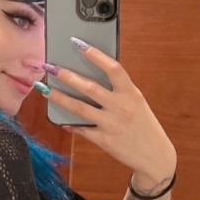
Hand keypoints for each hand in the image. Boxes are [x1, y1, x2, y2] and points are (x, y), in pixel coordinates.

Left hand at [41, 42, 176, 185]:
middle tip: (50, 66)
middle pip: (90, 87)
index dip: (95, 55)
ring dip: (59, 97)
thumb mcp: (136, 102)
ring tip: (44, 89)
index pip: (113, 68)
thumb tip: (90, 76)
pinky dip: (69, 123)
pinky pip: (82, 129)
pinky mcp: (104, 140)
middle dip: (67, 76)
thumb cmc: (144, 124)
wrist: (155, 156)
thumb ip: (118, 91)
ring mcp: (112, 124)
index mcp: (132, 93)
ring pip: (79, 108)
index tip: (77, 43)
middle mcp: (122, 107)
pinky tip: (59, 119)